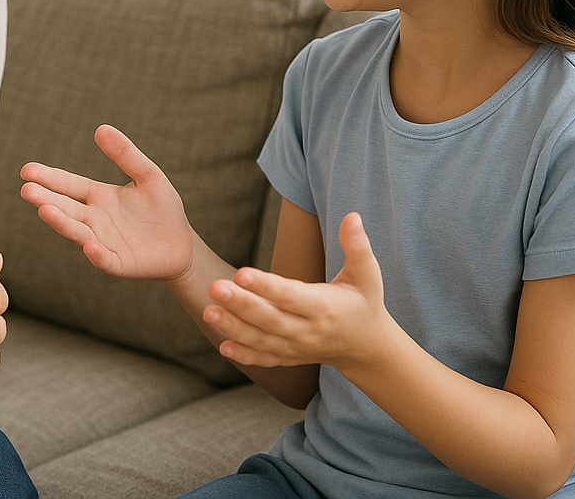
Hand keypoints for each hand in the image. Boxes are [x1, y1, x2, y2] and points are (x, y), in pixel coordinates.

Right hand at [21, 124, 196, 282]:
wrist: (182, 243)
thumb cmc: (162, 207)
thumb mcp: (147, 174)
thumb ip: (125, 154)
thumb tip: (101, 128)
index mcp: (98, 197)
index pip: (69, 185)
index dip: (49, 178)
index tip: (27, 170)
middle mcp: (94, 220)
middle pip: (66, 208)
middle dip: (46, 199)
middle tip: (27, 190)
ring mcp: (104, 242)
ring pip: (78, 232)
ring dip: (62, 223)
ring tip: (45, 211)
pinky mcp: (119, 263)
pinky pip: (105, 259)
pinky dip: (96, 254)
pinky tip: (89, 245)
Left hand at [204, 212, 392, 371]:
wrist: (368, 347)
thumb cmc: (365, 301)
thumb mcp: (367, 274)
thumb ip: (358, 246)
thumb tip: (352, 216)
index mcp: (324, 307)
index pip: (290, 296)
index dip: (266, 286)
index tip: (242, 272)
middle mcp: (308, 331)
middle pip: (269, 319)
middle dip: (240, 304)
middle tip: (213, 287)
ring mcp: (297, 347)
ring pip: (261, 340)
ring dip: (233, 327)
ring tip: (207, 311)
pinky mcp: (290, 357)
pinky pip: (264, 359)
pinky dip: (244, 355)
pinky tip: (221, 345)